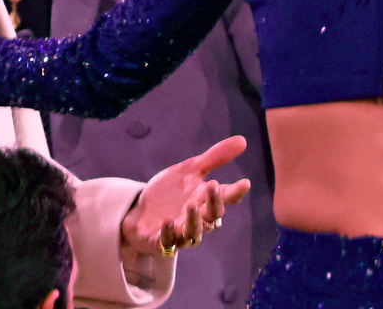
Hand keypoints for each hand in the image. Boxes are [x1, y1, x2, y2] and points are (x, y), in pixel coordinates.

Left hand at [121, 136, 251, 255]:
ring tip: (192, 205)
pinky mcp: (159, 241)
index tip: (244, 182)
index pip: (226, 199)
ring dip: (194, 221)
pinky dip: (168, 233)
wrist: (138, 208)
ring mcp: (178, 232)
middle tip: (214, 186)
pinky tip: (167, 220)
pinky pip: (167, 241)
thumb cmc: (169, 192)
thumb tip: (243, 140)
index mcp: (205, 201)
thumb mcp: (190, 170)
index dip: (235, 192)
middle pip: (212, 217)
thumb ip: (215, 158)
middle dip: (214, 203)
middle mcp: (196, 219)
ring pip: (193, 234)